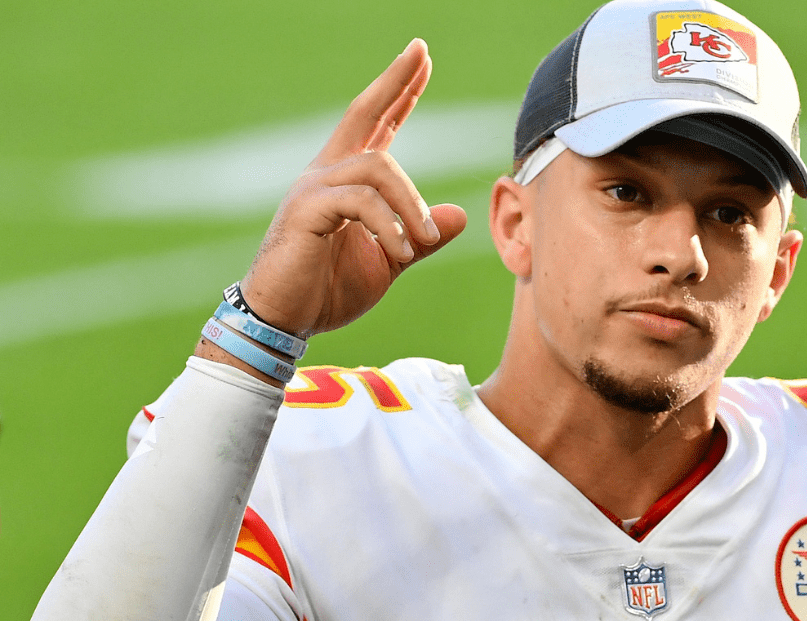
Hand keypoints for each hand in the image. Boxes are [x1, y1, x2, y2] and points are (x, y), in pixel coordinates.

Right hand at [240, 39, 467, 336]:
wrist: (287, 321)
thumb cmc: (329, 290)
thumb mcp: (389, 261)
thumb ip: (419, 237)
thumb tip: (457, 215)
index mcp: (344, 182)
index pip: (376, 126)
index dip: (398, 93)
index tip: (420, 60)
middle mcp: (325, 174)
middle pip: (363, 114)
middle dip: (394, 82)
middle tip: (420, 52)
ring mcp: (313, 189)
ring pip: (378, 167)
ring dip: (411, 204)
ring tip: (423, 241)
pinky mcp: (306, 212)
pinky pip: (359, 201)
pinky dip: (389, 225)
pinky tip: (401, 251)